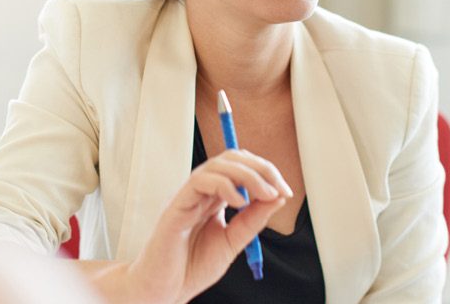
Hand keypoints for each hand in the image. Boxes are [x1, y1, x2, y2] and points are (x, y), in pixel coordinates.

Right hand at [125, 149, 292, 303]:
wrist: (165, 290)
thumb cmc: (191, 267)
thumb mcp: (232, 242)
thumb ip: (252, 220)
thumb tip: (277, 197)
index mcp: (214, 197)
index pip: (241, 167)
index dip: (265, 172)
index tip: (284, 191)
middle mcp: (201, 191)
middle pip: (232, 159)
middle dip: (261, 168)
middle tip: (278, 188)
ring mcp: (188, 195)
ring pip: (218, 164)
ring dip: (248, 175)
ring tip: (264, 194)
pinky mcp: (176, 206)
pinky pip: (200, 181)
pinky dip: (224, 185)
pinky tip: (239, 202)